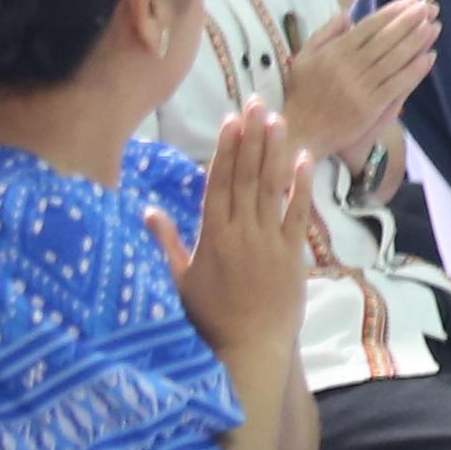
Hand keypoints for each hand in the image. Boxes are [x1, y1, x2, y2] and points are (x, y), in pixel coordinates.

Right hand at [145, 106, 312, 383]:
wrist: (249, 346)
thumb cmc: (210, 316)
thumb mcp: (179, 280)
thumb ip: (166, 243)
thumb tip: (147, 211)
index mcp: (212, 236)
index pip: (219, 183)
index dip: (225, 149)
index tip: (230, 121)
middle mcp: (241, 232)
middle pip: (246, 176)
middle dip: (251, 138)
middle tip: (257, 103)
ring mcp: (269, 241)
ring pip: (272, 188)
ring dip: (274, 152)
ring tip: (277, 119)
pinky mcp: (293, 253)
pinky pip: (297, 213)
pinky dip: (301, 185)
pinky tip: (303, 158)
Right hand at [277, 0, 437, 165]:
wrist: (301, 132)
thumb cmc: (302, 93)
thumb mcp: (304, 57)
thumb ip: (325, 33)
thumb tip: (347, 14)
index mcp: (333, 52)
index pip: (369, 26)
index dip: (392, 12)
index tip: (411, 2)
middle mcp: (348, 66)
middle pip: (385, 39)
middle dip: (410, 21)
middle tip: (429, 7)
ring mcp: (360, 87)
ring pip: (394, 59)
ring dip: (417, 41)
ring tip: (434, 26)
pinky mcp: (370, 107)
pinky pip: (397, 84)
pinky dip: (414, 70)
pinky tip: (429, 57)